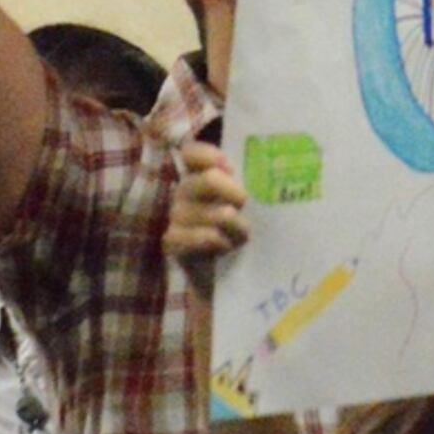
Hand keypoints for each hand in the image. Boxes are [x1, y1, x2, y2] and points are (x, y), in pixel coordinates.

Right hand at [164, 141, 250, 298]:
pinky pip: (199, 236)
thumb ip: (246, 187)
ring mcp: (176, 217)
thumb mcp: (247, 208)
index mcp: (200, 178)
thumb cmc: (237, 236)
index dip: (209, 154)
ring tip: (241, 238)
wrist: (222, 280)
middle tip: (244, 207)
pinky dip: (217, 242)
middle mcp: (184, 192)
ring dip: (235, 227)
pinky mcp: (172, 241)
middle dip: (234, 193)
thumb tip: (261, 172)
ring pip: (212, 212)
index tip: (231, 168)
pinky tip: (223, 248)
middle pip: (210, 180)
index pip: (192, 153)